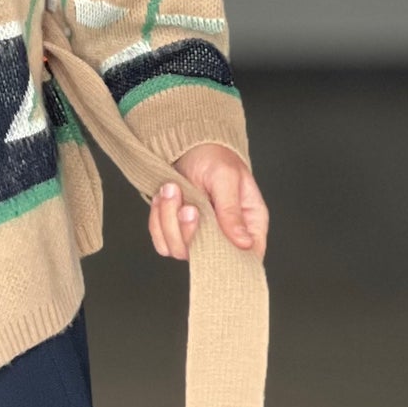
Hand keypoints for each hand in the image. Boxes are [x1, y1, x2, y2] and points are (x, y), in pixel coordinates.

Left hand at [148, 142, 269, 263]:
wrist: (188, 146)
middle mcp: (225, 234)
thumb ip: (231, 211)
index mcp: (250, 222)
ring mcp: (199, 234)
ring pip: (179, 250)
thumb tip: (244, 242)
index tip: (211, 241)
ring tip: (172, 191)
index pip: (249, 256)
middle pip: (206, 256)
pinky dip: (157, 220)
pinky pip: (161, 241)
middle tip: (188, 205)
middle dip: (189, 231)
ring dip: (168, 221)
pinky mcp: (176, 231)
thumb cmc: (215, 157)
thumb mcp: (226, 179)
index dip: (233, 260)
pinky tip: (164, 197)